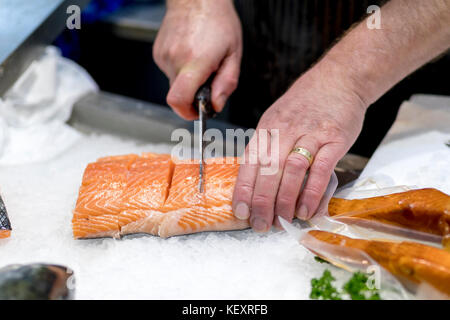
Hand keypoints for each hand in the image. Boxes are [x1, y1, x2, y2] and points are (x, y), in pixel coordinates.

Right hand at [153, 0, 242, 119]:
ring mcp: (164, 56)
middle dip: (193, 95)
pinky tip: (190, 53)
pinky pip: (169, 71)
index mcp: (195, 62)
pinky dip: (181, 69)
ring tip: (200, 60)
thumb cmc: (218, 21)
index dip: (187, 112)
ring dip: (188, 80)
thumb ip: (226, 83)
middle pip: (178, 95)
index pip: (179, 100)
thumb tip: (216, 105)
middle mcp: (176, 60)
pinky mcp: (158, 52)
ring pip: (174, 83)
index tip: (197, 112)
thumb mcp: (233, 54)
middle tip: (207, 79)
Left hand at [232, 60, 367, 230]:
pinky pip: (320, 168)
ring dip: (285, 200)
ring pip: (291, 170)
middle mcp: (285, 130)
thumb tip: (255, 180)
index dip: (243, 189)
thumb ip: (267, 147)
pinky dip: (312, 192)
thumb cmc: (305, 104)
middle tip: (261, 225)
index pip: (249, 162)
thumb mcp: (277, 119)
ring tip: (282, 222)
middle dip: (261, 202)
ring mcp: (310, 133)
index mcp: (267, 128)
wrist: (338, 79)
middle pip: (267, 170)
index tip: (240, 212)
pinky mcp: (334, 138)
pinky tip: (308, 210)